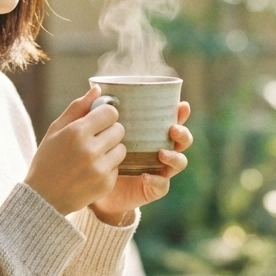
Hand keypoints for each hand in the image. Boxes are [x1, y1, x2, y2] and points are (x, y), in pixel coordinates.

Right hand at [24, 87, 125, 214]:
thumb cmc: (48, 159)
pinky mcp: (106, 184)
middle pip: (119, 129)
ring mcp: (99, 169)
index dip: (105, 115)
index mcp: (76, 132)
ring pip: (122, 148)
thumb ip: (77, 108)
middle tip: (96, 139)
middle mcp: (90, 150)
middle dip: (110, 131)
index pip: (110, 113)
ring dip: (112, 149)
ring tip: (95, 155)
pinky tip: (92, 171)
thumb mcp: (55, 130)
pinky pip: (118, 167)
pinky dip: (108, 167)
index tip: (98, 120)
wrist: (43, 198)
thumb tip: (97, 89)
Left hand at [89, 102, 191, 225]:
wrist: (92, 185)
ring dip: (174, 157)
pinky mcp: (152, 188)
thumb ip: (95, 111)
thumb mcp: (94, 131)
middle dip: (183, 133)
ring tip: (161, 154)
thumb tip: (96, 88)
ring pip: (179, 162)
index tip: (182, 105)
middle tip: (173, 129)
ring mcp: (158, 169)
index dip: (181, 113)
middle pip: (182, 140)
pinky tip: (146, 177)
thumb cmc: (97, 153)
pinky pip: (162, 185)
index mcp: (151, 133)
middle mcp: (159, 149)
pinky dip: (157, 181)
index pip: (171, 120)